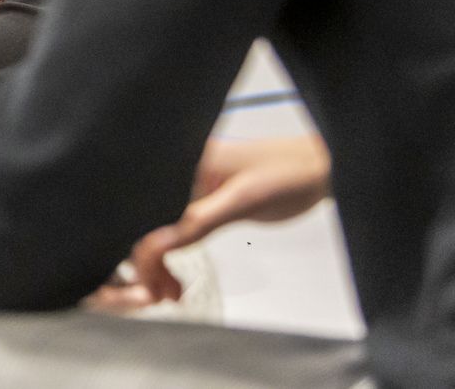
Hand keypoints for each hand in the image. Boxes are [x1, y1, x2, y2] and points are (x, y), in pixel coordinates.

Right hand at [88, 135, 329, 310]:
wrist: (316, 170)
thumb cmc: (286, 174)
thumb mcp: (240, 200)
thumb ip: (196, 221)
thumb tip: (152, 246)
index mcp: (175, 159)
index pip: (140, 206)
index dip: (138, 246)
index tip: (146, 281)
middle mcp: (173, 170)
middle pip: (142, 220)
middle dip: (144, 260)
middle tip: (157, 295)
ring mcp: (183, 185)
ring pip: (155, 229)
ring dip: (156, 263)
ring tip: (170, 293)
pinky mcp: (195, 200)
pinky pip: (171, 230)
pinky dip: (171, 256)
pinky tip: (175, 278)